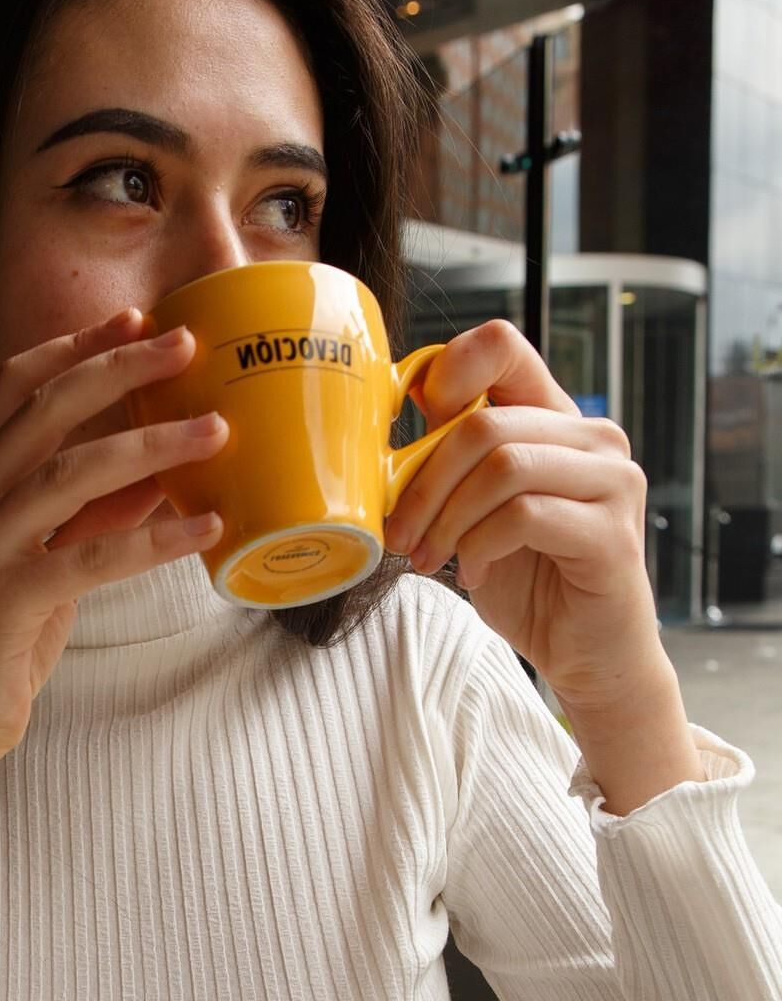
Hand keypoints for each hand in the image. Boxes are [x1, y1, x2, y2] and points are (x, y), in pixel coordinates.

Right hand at [0, 308, 228, 773]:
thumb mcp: (45, 566)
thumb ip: (88, 516)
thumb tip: (158, 473)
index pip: (14, 390)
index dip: (74, 348)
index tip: (134, 318)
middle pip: (46, 410)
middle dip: (119, 367)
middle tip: (185, 342)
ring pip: (70, 473)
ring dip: (150, 444)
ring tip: (216, 429)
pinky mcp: (3, 602)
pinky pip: (88, 556)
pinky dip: (152, 539)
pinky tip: (202, 526)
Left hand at [383, 319, 660, 711]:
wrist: (586, 654)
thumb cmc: (528, 579)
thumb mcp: (477, 509)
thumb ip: (454, 461)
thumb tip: (389, 418)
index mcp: (557, 419)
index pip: (504, 347)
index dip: (448, 371)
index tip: (412, 426)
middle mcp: (595, 440)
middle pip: (485, 424)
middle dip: (425, 483)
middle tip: (399, 532)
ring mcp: (613, 483)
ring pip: (504, 466)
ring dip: (448, 518)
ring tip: (429, 557)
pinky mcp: (612, 533)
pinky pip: (524, 515)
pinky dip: (480, 546)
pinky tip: (472, 572)